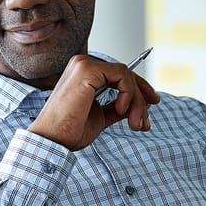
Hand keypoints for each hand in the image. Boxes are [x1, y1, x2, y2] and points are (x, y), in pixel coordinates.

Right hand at [28, 54, 159, 150]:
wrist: (53, 140)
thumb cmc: (70, 131)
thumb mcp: (101, 116)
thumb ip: (117, 107)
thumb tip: (138, 105)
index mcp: (84, 74)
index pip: (119, 75)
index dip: (139, 89)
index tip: (152, 104)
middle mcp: (83, 64)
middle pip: (125, 74)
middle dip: (141, 98)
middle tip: (145, 122)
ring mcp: (84, 64)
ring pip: (126, 76)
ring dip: (137, 101)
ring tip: (136, 124)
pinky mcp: (87, 70)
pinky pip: (122, 76)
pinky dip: (128, 94)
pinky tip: (122, 111)